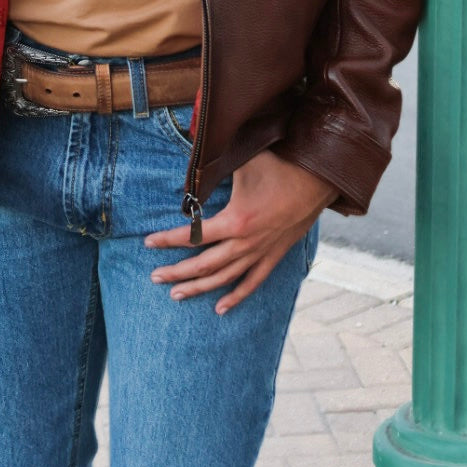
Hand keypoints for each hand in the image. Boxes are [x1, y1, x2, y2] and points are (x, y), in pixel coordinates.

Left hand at [144, 150, 335, 314]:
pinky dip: (236, 296)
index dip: (168, 240)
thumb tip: (193, 158)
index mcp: (235, 220)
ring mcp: (261, 252)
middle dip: (176, 272)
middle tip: (155, 277)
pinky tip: (220, 308)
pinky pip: (253, 282)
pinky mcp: (275, 255)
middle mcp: (246, 242)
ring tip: (176, 294)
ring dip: (199, 288)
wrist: (319, 178)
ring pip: (225, 278)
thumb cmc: (280, 164)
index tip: (148, 243)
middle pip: (204, 264)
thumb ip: (216, 164)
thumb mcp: (243, 160)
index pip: (193, 235)